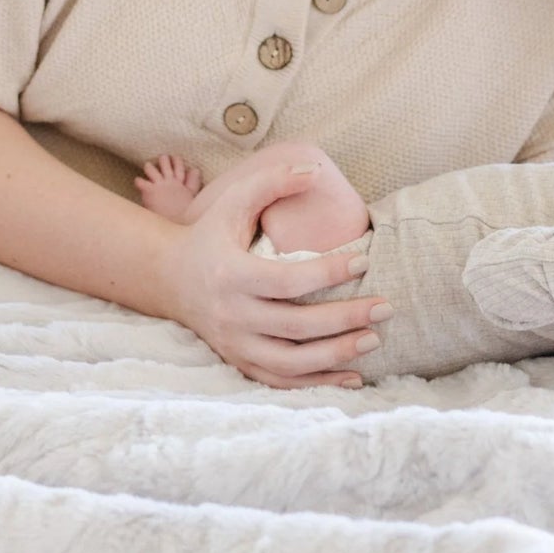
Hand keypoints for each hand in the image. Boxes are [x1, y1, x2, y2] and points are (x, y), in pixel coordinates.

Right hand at [158, 156, 387, 389]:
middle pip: (295, 326)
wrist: (168, 278)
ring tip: (374, 339)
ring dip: (336, 355)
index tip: (364, 260)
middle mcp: (231, 315)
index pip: (286, 281)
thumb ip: (271, 180)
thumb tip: (313, 168)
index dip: (327, 272)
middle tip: (385, 307)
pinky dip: (318, 383)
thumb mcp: (232, 202)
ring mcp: (234, 344)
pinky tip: (353, 376)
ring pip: (291, 362)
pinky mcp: (239, 362)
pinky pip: (282, 381)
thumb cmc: (209, 234)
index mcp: (230, 275)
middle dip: (345, 319)